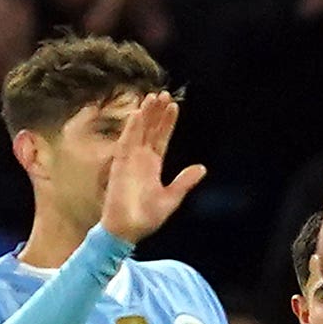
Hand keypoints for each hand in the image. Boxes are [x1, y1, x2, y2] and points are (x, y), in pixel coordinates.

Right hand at [96, 91, 203, 243]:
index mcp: (153, 165)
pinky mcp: (120, 164)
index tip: (174, 106)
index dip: (167, 123)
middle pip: (150, 130)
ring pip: (138, 131)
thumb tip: (202, 168)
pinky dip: (132, 128)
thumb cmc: (147, 218)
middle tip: (164, 93)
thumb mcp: (171, 198)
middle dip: (157, 113)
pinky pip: (126, 142)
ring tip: (153, 97)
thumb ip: (184, 181)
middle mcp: (141, 159)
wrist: (128, 230)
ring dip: (146, 114)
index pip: (161, 138)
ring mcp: (129, 160)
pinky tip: (139, 114)